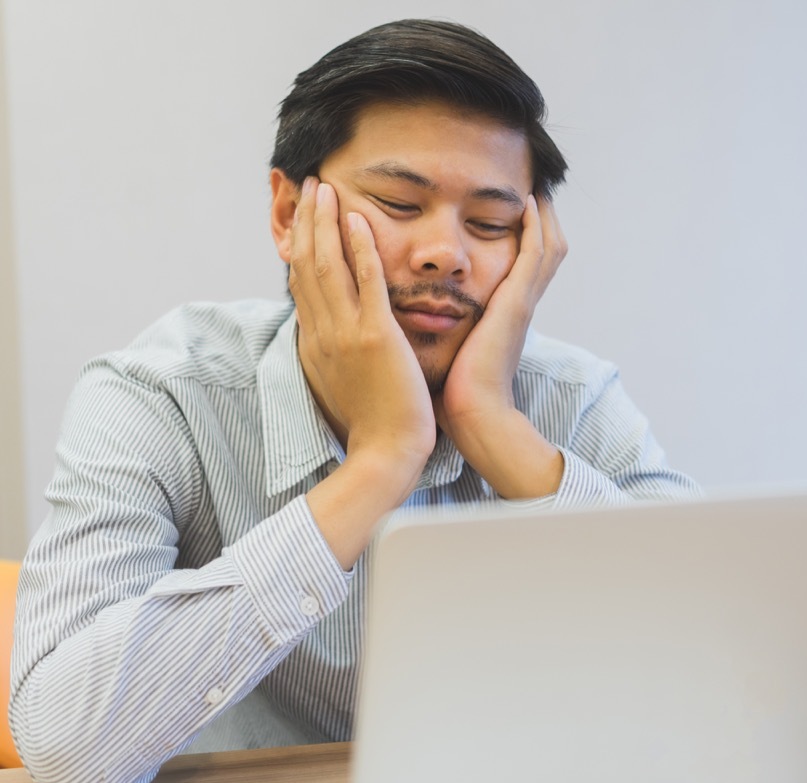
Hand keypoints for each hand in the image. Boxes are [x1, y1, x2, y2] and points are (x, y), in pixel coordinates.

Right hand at [290, 178, 436, 565]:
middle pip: (306, 264)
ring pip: (328, 266)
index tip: (303, 214)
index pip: (300, 281)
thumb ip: (332, 350)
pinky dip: (360, 249)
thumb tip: (326, 330)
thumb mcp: (339, 379)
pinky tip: (359, 219)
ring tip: (326, 188)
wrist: (386, 453)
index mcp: (314, 342)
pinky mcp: (376, 337)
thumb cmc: (373, 422)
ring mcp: (346, 333)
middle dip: (306, 221)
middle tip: (309, 185)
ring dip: (326, 223)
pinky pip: (365, 284)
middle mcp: (322, 333)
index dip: (299, 243)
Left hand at [435, 195, 568, 497]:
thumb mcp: (454, 353)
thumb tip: (421, 325)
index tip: (517, 212)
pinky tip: (528, 203)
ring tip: (536, 186)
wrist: (474, 416)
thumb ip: (447, 334)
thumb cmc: (458, 395)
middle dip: (544, 220)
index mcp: (506, 317)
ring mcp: (522, 303)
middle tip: (536, 189)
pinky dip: (535, 227)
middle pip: (546, 251)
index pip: (525, 268)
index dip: (527, 238)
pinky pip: (534, 255)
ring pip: (547, 247)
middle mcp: (520, 305)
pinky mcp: (516, 304)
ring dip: (544, 215)